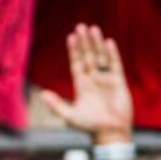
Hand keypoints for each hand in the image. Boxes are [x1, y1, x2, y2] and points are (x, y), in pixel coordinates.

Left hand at [38, 22, 132, 139]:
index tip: (71, 36)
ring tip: (93, 29)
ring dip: (97, 43)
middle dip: (84, 42)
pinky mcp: (118, 82)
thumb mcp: (69, 116)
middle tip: (81, 26)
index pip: (76, 62)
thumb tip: (42, 94)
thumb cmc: (89, 126)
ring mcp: (106, 79)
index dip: (73, 50)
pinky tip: (108, 42)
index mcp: (81, 84)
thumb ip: (56, 104)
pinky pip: (115, 64)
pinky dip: (112, 54)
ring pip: (100, 56)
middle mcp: (93, 79)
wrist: (110, 133)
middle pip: (87, 56)